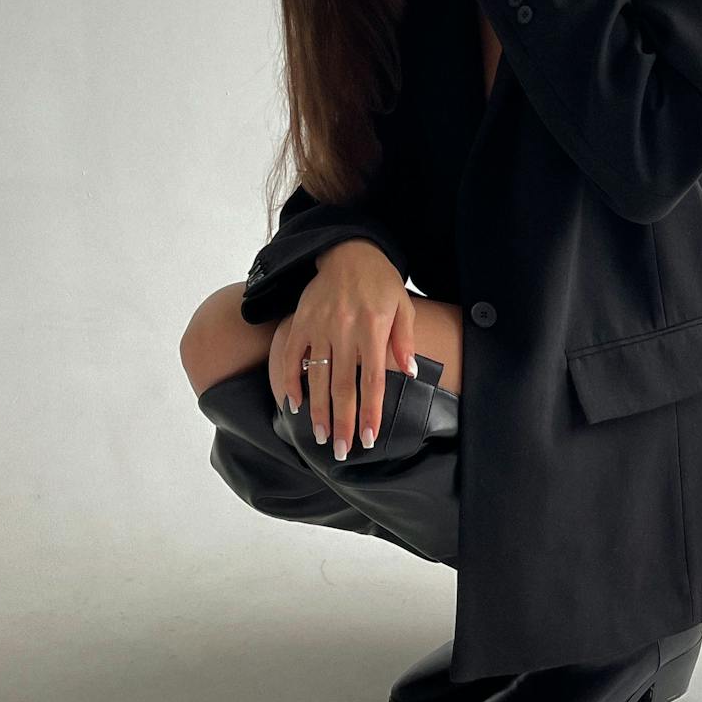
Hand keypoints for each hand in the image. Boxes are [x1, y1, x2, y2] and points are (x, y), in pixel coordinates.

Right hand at [267, 239, 418, 457]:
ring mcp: (320, 327)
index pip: (373, 380)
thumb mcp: (403, 305)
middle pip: (343, 386)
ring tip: (320, 437)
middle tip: (340, 450)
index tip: (368, 439)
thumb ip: (406, 340)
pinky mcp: (301, 322)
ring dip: (318, 411)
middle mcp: (345, 330)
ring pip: (317, 377)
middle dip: (342, 422)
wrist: (348, 250)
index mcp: (373, 328)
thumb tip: (410, 373)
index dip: (371, 412)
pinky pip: (292, 357)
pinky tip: (294, 405)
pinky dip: (290, 382)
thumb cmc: (381, 281)